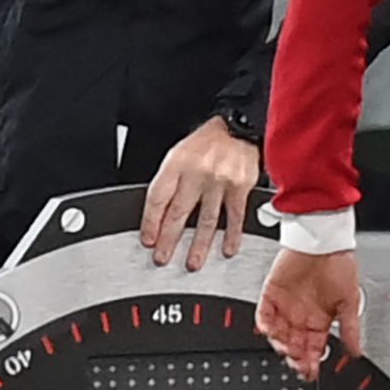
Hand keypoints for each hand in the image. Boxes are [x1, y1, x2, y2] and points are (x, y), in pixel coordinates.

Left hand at [143, 115, 257, 270]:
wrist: (239, 126)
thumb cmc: (207, 142)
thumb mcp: (180, 153)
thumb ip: (170, 180)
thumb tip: (158, 214)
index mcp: (177, 163)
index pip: (158, 197)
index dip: (151, 221)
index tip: (148, 240)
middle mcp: (197, 172)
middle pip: (179, 211)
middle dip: (169, 238)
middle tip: (162, 258)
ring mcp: (220, 180)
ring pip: (207, 218)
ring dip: (199, 244)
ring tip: (192, 262)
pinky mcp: (241, 186)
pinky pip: (235, 215)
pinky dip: (232, 235)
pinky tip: (227, 249)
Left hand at [258, 245, 361, 380]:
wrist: (324, 242)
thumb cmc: (340, 265)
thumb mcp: (351, 302)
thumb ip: (351, 329)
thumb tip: (357, 352)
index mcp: (321, 319)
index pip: (313, 348)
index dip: (311, 362)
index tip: (309, 373)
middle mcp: (302, 315)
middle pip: (294, 345)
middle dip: (295, 357)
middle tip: (297, 363)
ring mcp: (285, 306)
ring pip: (278, 334)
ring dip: (280, 344)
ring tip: (286, 347)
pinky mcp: (271, 294)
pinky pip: (263, 314)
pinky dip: (264, 324)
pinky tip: (269, 331)